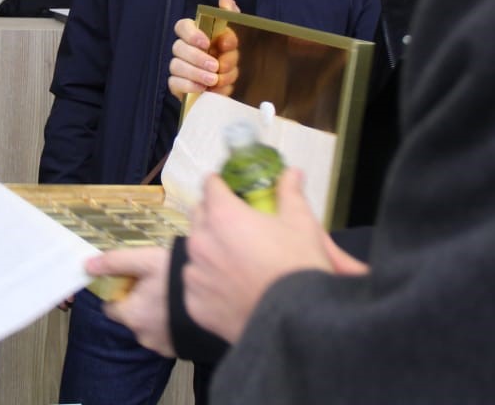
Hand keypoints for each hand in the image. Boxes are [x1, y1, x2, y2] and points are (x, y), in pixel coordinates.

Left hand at [88, 247, 174, 356]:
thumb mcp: (147, 260)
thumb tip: (89, 264)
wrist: (220, 297)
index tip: (132, 281)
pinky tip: (181, 308)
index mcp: (132, 315)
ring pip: (149, 327)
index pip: (111, 307)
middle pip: (131, 317)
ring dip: (155, 314)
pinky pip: (166, 335)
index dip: (119, 292)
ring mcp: (162, 345)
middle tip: (156, 284)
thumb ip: (116, 262)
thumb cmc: (180, 278)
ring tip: (172, 295)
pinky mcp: (179, 348)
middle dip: (139, 303)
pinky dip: (170, 323)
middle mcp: (143, 336)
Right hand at [167, 0, 240, 97]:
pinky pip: (174, 83)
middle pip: (178, 47)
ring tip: (213, 79)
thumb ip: (229, 15)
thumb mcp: (233, 37)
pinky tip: (203, 89)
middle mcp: (183, 49)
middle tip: (216, 66)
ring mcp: (178, 67)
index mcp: (194, 34)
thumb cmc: (227, 58)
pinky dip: (189, 85)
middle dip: (198, 58)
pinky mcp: (176, 85)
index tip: (207, 42)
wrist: (228, 87)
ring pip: (177, 66)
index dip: (192, 34)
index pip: (182, 26)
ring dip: (196, 73)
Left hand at [183, 170, 366, 342]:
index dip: (220, 186)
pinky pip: (195, 285)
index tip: (228, 191)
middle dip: (213, 217)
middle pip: (199, 216)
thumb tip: (292, 172)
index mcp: (223, 214)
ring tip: (235, 264)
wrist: (295, 322)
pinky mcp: (193, 302)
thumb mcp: (300, 225)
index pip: (210, 185)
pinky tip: (230, 290)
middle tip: (236, 229)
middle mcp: (201, 240)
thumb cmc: (298, 268)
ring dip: (209, 252)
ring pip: (195, 252)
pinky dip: (208, 285)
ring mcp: (194, 273)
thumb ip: (290, 194)